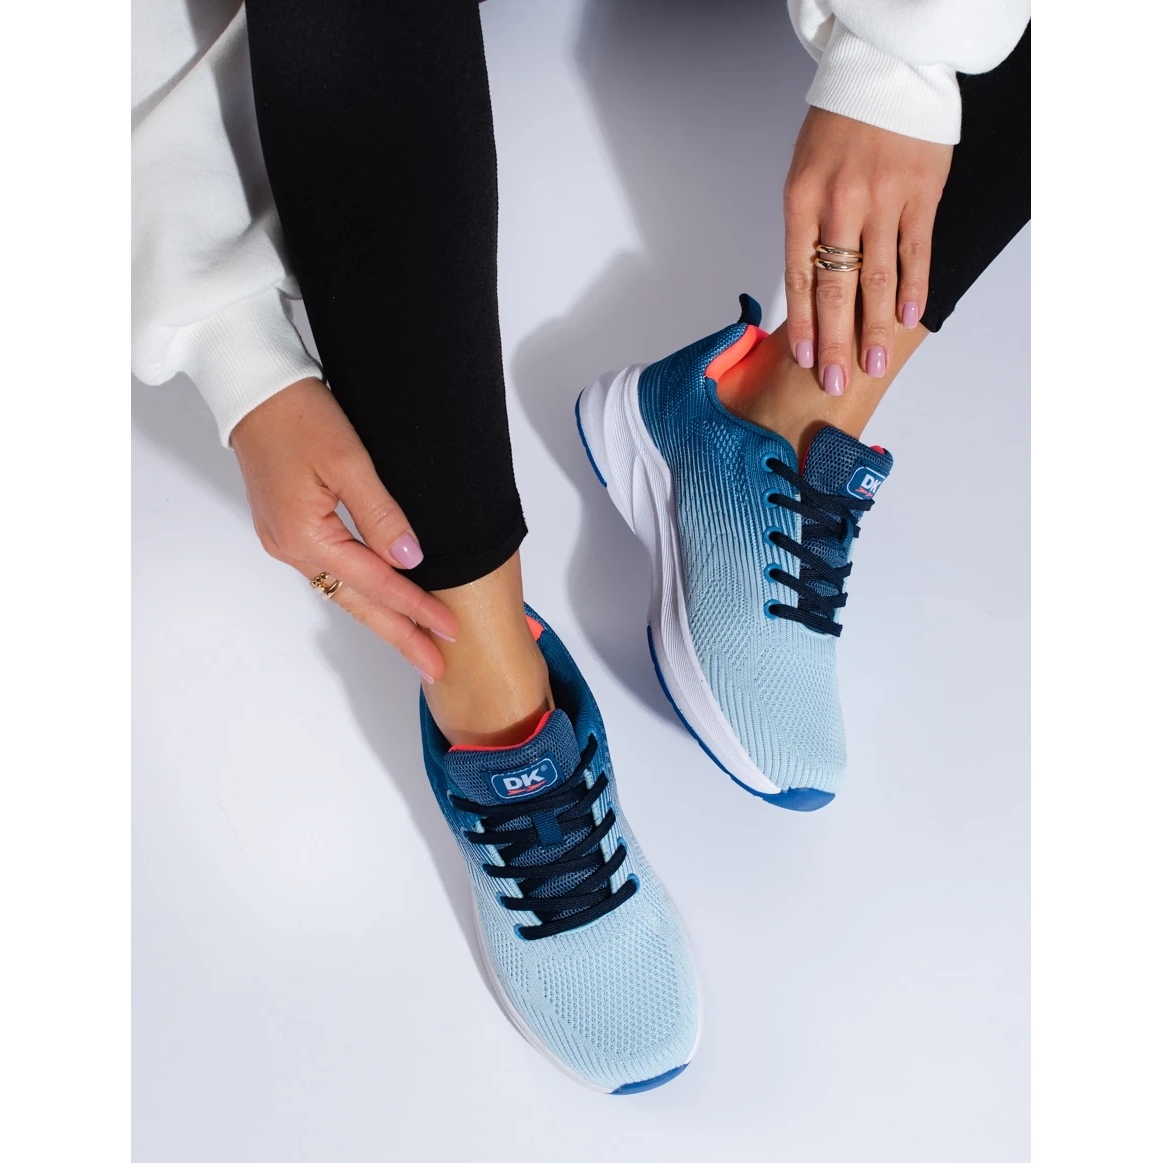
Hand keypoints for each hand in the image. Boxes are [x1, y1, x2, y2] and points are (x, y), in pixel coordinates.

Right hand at [231, 378, 456, 677]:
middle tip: (435, 666)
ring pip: (343, 591)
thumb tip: (410, 560)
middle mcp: (290, 547)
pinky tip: (381, 601)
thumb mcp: (349, 461)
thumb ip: (381, 514)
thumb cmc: (298, 413)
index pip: (376, 584)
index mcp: (306, 535)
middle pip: (357, 603)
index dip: (417, 609)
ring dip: (381, 616)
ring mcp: (284, 540)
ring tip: (416, 642)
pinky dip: (360, 590)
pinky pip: (330, 571)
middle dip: (399, 635)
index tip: (450, 632)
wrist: (252, 388)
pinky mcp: (285, 528)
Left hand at [783, 107, 952, 391]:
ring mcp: (883, 199)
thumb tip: (810, 293)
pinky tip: (905, 320)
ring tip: (872, 365)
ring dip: (875, 328)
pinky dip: (912, 288)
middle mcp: (840, 204)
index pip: (799, 277)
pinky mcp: (921, 192)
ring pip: (878, 278)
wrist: (883, 74)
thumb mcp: (803, 176)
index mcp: (801, 202)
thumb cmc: (837, 131)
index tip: (807, 362)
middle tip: (837, 384)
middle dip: (836, 343)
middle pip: (836, 288)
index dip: (804, 324)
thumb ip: (807, 231)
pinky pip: (916, 250)